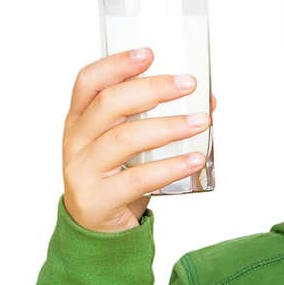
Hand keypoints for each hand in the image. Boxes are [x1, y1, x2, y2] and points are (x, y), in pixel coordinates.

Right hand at [62, 46, 214, 232]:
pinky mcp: (98, 199)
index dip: (117, 65)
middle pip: (110, 105)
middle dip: (152, 89)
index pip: (89, 82)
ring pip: (125, 139)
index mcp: (78, 120)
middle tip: (188, 84)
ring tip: (201, 122)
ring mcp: (83, 170)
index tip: (149, 53)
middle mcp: (76, 141)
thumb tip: (207, 102)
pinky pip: (138, 179)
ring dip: (168, 127)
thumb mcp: (132, 147)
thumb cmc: (118, 179)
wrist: (98, 231)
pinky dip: (171, 167)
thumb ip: (160, 121)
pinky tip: (196, 159)